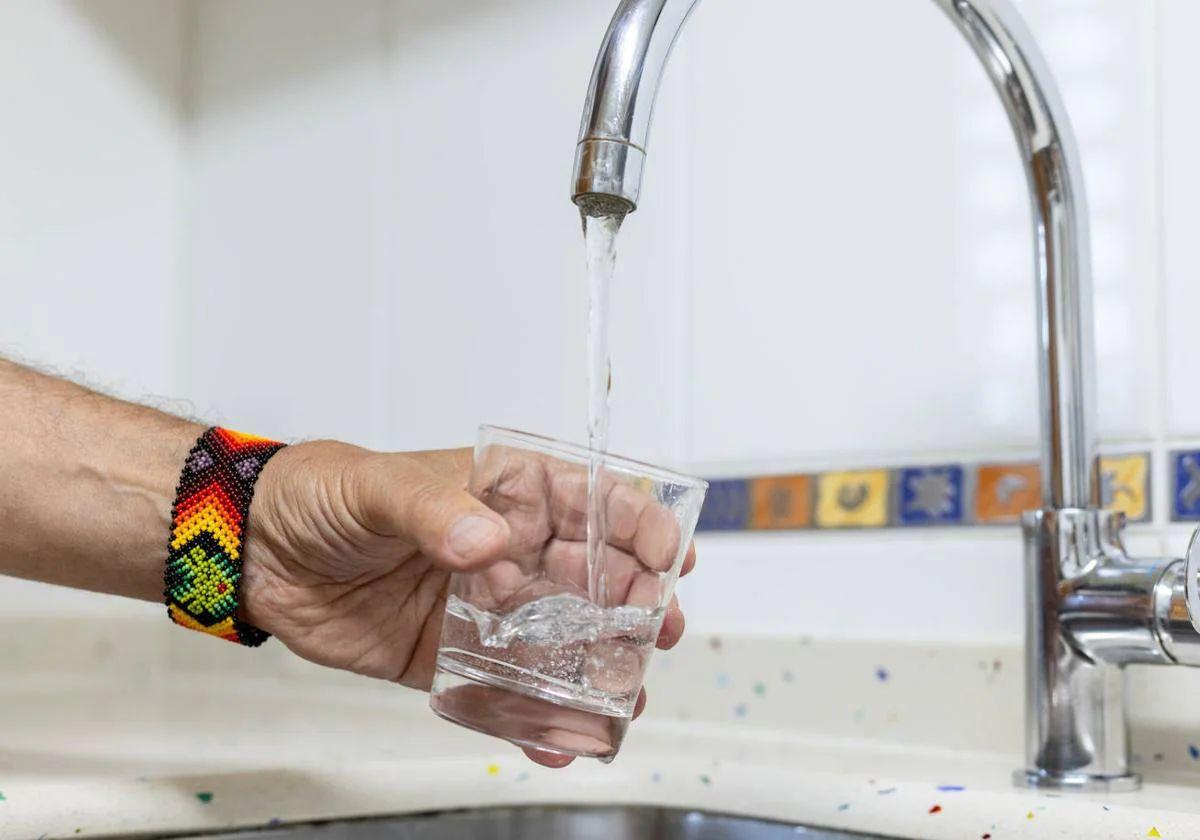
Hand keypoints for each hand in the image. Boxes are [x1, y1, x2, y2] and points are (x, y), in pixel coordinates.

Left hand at [240, 440, 694, 767]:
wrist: (255, 552)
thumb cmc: (319, 493)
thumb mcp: (376, 486)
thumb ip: (433, 511)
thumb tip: (487, 540)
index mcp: (500, 494)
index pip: (587, 501)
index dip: (637, 524)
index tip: (673, 552)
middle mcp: (503, 550)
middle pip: (591, 577)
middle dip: (636, 603)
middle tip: (661, 629)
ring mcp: (481, 608)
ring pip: (557, 640)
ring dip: (597, 666)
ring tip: (624, 693)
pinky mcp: (448, 658)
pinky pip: (501, 691)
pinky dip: (531, 718)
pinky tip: (558, 740)